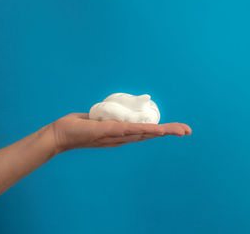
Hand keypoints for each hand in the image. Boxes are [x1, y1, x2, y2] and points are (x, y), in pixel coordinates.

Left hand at [51, 113, 191, 152]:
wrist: (61, 134)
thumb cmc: (79, 126)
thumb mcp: (99, 119)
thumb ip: (109, 117)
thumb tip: (115, 112)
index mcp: (123, 134)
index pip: (146, 132)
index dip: (163, 130)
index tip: (178, 129)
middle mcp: (123, 137)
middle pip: (150, 134)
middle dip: (170, 132)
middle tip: (188, 131)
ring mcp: (117, 136)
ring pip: (144, 133)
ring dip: (163, 131)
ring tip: (180, 131)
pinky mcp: (108, 132)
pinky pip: (130, 131)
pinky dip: (145, 130)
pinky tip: (158, 130)